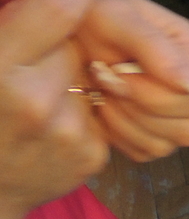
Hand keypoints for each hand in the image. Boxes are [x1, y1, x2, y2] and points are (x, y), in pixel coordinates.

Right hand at [0, 0, 108, 218]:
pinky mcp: (93, 155)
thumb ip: (12, 26)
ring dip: (77, 76)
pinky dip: (85, 109)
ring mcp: (70, 132)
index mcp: (0, 70)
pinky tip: (56, 121)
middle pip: (78, 44)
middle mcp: (37, 100)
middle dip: (65, 42)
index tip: (73, 1)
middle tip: (41, 55)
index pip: (57, 9)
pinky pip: (101, 111)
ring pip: (94, 78)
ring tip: (44, 92)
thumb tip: (59, 3)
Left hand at [73, 0, 188, 161]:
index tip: (119, 73)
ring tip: (103, 91)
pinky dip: (118, 135)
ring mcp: (177, 116)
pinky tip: (105, 107)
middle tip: (107, 79)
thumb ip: (157, 50)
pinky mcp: (155, 134)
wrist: (68, 27)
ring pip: (165, 146)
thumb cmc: (96, 15)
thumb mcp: (122, 21)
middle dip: (138, 109)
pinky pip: (144, 152)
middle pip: (188, 131)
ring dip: (124, 122)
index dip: (159, 97)